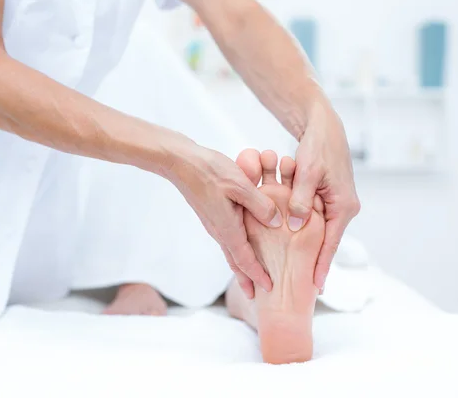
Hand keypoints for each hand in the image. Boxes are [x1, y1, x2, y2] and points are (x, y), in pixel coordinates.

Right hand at [167, 143, 282, 298]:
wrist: (181, 162)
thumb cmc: (210, 171)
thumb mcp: (240, 185)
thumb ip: (260, 204)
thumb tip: (276, 223)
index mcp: (227, 227)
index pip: (245, 259)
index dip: (258, 274)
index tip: (270, 288)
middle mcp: (220, 230)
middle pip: (235, 262)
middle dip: (246, 279)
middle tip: (256, 295)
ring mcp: (214, 223)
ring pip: (231, 251)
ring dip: (242, 266)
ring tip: (250, 277)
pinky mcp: (212, 215)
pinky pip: (227, 239)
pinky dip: (237, 250)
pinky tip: (242, 246)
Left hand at [288, 96, 360, 290]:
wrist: (323, 127)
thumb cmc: (317, 148)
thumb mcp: (308, 174)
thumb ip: (301, 200)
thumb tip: (296, 226)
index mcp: (344, 206)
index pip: (331, 244)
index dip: (322, 266)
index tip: (315, 288)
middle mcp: (345, 207)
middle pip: (327, 241)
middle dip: (315, 261)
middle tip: (302, 286)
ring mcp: (337, 202)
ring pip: (320, 230)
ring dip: (309, 247)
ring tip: (297, 272)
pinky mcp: (329, 196)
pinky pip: (317, 218)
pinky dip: (306, 230)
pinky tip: (295, 244)